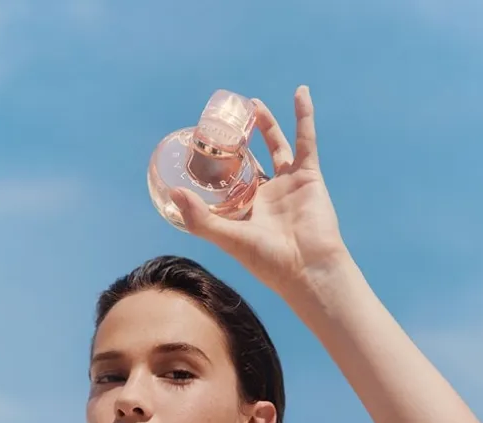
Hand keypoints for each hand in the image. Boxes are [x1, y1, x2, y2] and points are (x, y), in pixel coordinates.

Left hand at [169, 86, 349, 296]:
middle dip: (238, 141)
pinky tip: (300, 93)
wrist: (308, 268)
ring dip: (266, 124)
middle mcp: (267, 197)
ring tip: (251, 104)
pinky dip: (304, 117)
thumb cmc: (268, 261)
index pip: (226, 183)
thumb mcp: (229, 239)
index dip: (214, 166)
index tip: (199, 147)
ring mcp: (288, 185)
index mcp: (246, 212)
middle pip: (249, 161)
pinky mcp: (308, 177)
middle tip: (223, 120)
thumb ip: (200, 219)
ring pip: (275, 146)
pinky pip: (305, 141)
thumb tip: (173, 192)